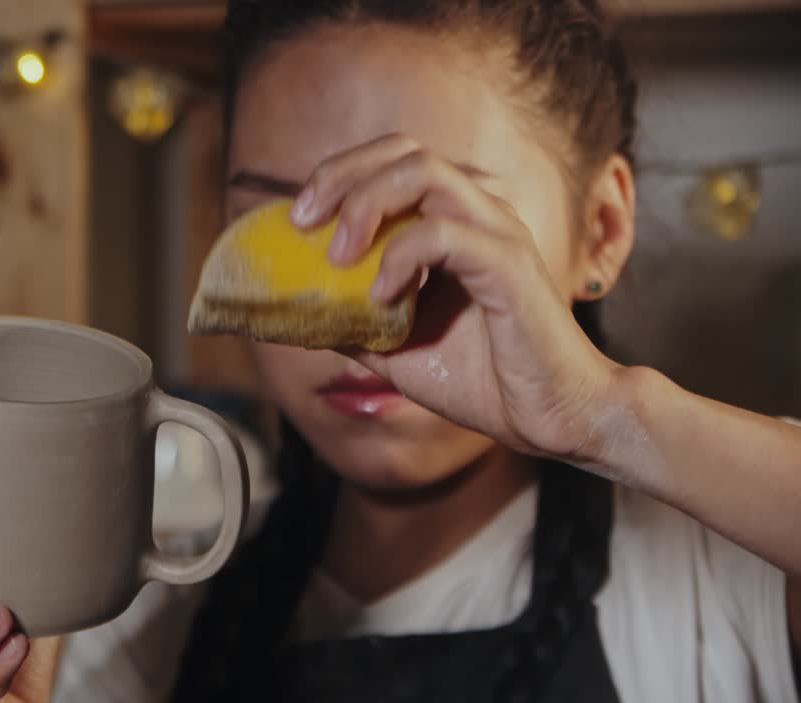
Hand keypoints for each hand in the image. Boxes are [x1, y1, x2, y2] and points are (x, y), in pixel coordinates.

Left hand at [291, 133, 617, 458]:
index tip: (295, 219)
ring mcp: (496, 233)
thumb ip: (348, 321)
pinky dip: (401, 256)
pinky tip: (382, 295)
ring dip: (366, 203)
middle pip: (403, 151)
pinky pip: (444, 233)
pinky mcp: (508, 265)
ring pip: (425, 172)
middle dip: (342, 174)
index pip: (391, 163)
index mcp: (453, 223)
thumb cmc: (482, 380)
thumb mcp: (393, 348)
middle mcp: (477, 214)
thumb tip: (288, 312)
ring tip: (337, 255)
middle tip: (302, 220)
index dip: (338, 176)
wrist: (547, 418)